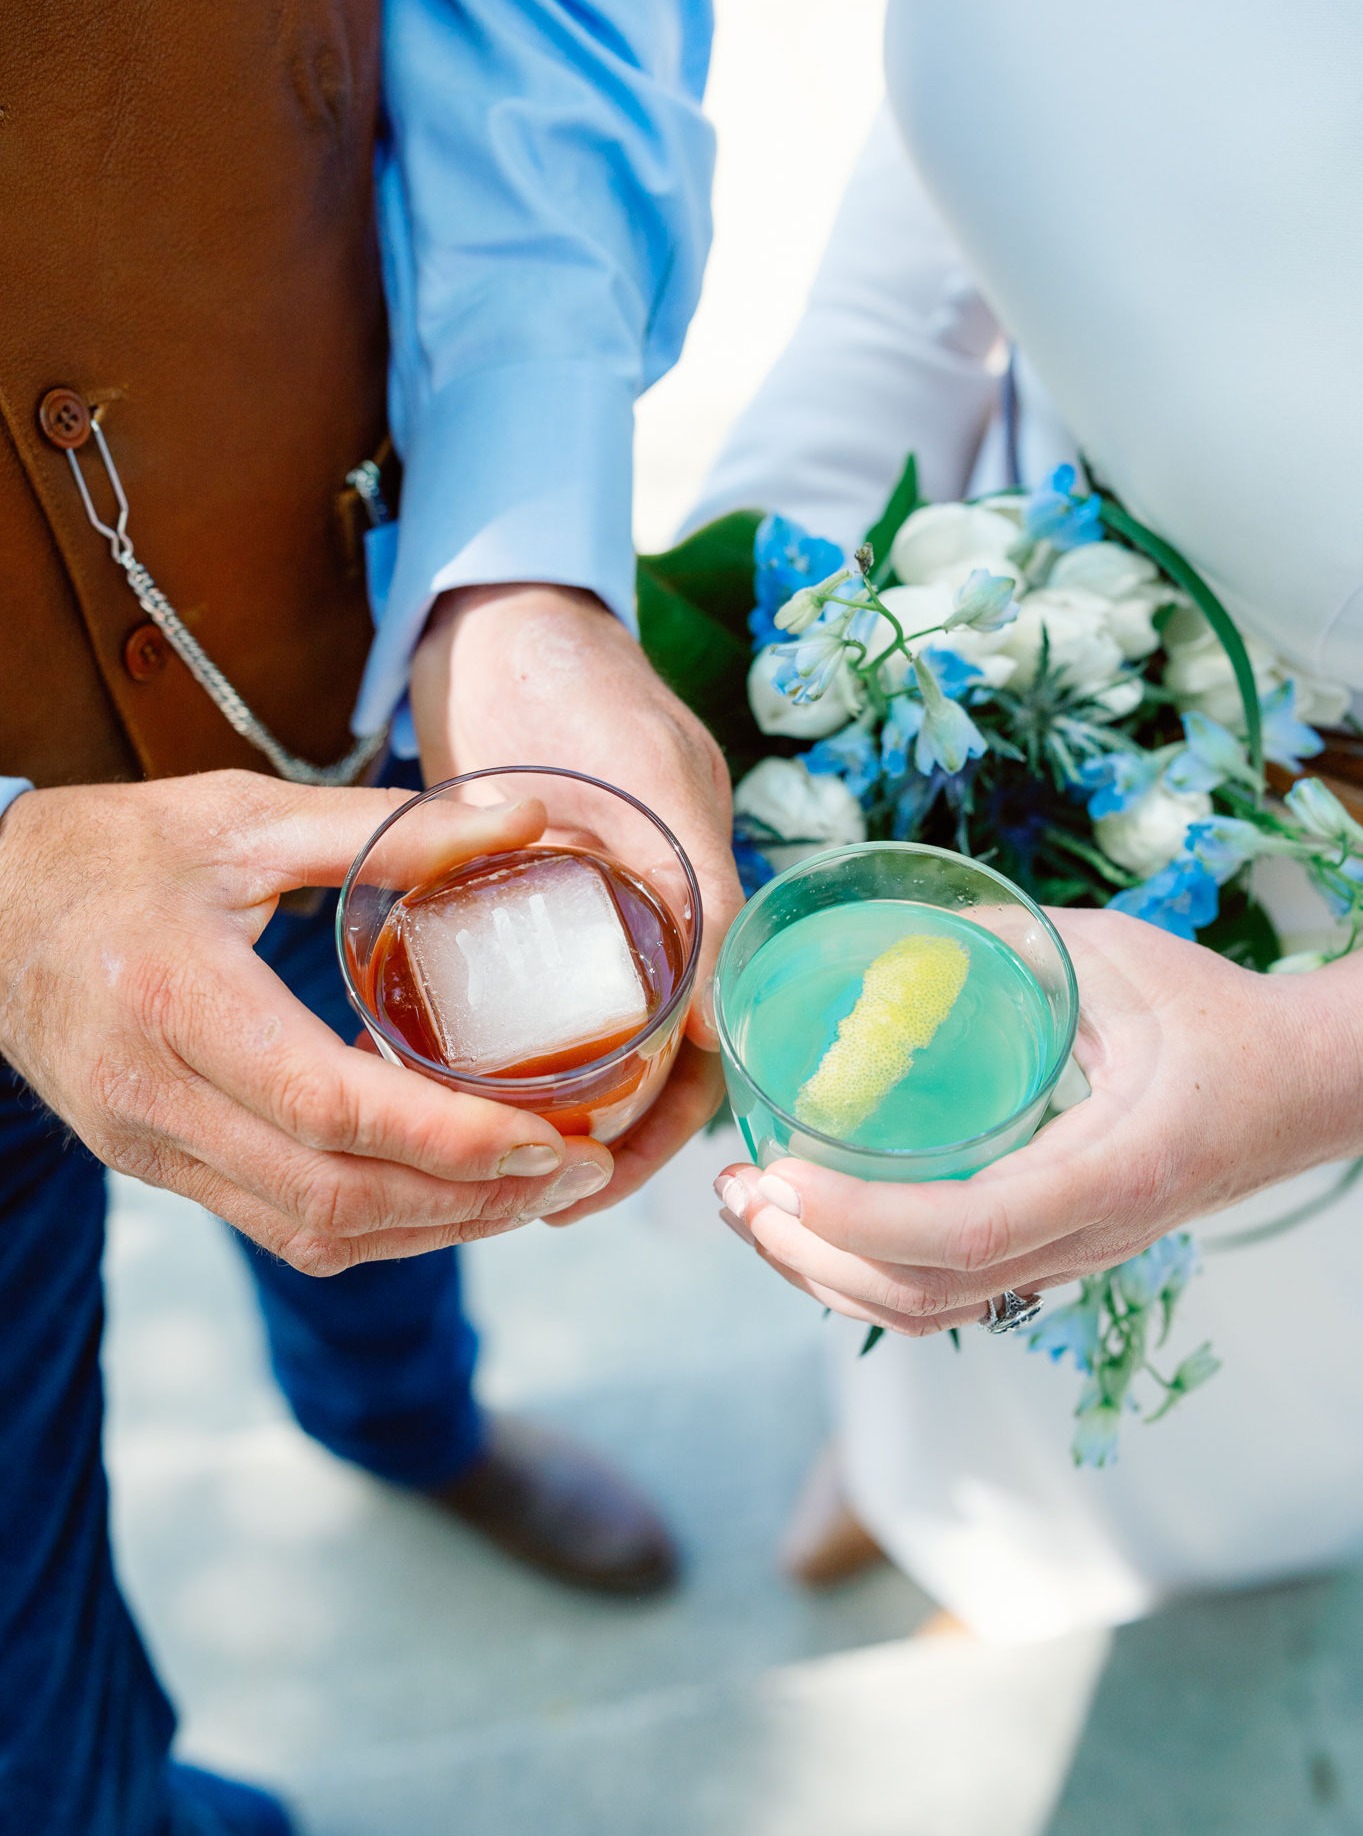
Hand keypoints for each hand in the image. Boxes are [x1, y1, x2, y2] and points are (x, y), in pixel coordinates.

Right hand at [0, 772, 612, 1273]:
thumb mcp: (245, 816)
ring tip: (533, 1192)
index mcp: (178, 1001)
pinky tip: (446, 1190)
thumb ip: (387, 828)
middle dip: (470, 1201)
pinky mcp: (156, 1164)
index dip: (449, 1139)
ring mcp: (150, 1146)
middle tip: (575, 1173)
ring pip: (312, 1233)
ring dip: (435, 1228)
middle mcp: (156, 1097)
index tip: (551, 1134)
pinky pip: (279, 1226)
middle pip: (333, 1196)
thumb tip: (525, 819)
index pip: (329, 1107)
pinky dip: (377, 1227)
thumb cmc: (118, 853)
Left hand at [410, 583, 742, 1209]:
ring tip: (475, 1150)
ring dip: (537, 1096)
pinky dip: (483, 1034)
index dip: (658, 1127)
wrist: (495, 609)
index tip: (590, 1179)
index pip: (700, 1048)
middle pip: (637, 1060)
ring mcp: (578, 910)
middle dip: (592, 1134)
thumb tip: (720, 1033)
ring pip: (572, 1036)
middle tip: (525, 1188)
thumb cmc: (582, 678)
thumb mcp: (654, 784)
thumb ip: (698, 894)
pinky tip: (431, 1064)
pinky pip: (512, 987)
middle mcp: (644, 921)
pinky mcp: (512, 891)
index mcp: (696, 903)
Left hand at [713, 907, 1362, 1336]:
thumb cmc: (1220, 1019)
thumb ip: (1012, 943)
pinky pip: (948, 1296)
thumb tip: (897, 938)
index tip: (778, 1177)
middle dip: (810, 1256)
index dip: (862, 1219)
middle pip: (925, 1294)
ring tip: (750, 1216)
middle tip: (735, 1193)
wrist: (1304, 1091)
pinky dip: (864, 1277)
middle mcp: (1087, 1238)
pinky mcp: (1055, 1256)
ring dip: (824, 1276)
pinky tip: (815, 1231)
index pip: (968, 1230)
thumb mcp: (1118, 956)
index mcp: (1112, 1171)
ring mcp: (1070, 1259)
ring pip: (929, 1311)